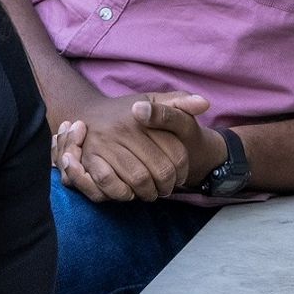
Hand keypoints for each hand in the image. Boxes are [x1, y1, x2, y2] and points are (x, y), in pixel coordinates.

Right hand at [51, 92, 208, 201]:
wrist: (89, 114)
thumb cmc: (128, 112)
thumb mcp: (154, 99)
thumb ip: (180, 101)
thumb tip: (204, 104)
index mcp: (143, 114)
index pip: (176, 152)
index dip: (183, 171)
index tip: (180, 177)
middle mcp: (123, 128)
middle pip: (160, 169)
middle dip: (166, 186)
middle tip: (165, 190)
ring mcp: (104, 143)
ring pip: (138, 179)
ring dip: (148, 193)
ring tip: (150, 193)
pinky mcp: (88, 157)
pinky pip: (109, 182)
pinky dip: (122, 193)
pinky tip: (128, 193)